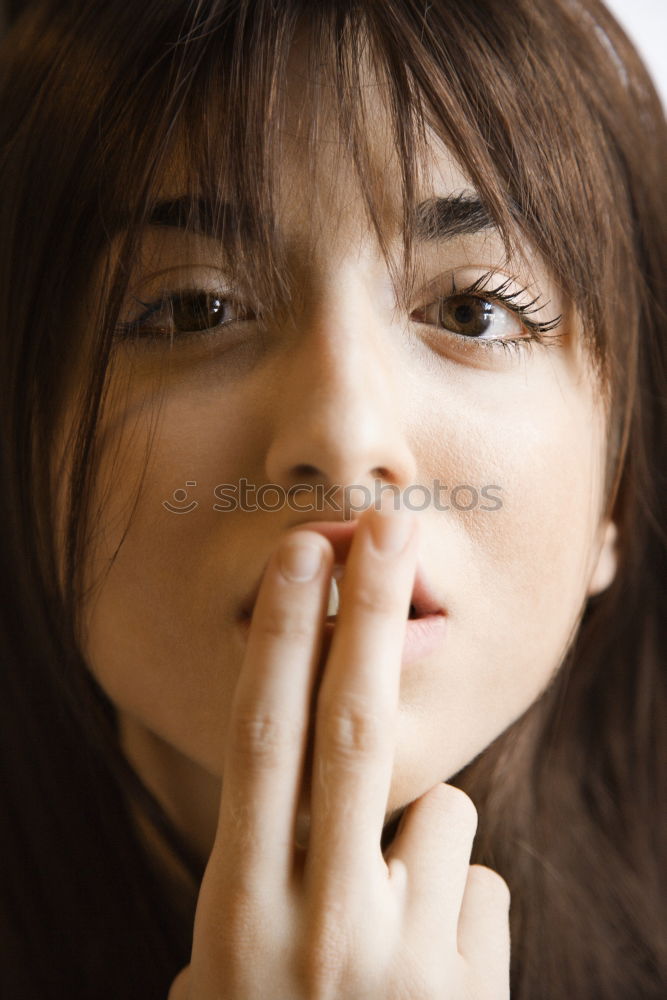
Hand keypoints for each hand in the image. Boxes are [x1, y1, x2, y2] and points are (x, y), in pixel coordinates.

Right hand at [168, 504, 509, 998]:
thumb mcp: (228, 979)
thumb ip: (258, 887)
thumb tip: (290, 806)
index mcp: (240, 919)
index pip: (259, 749)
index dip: (280, 644)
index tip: (302, 556)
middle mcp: (320, 929)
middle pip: (350, 735)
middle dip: (365, 615)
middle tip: (382, 525)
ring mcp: (404, 961)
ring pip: (439, 812)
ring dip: (417, 841)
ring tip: (386, 925)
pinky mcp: (474, 986)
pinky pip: (479, 881)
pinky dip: (457, 903)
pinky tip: (432, 973)